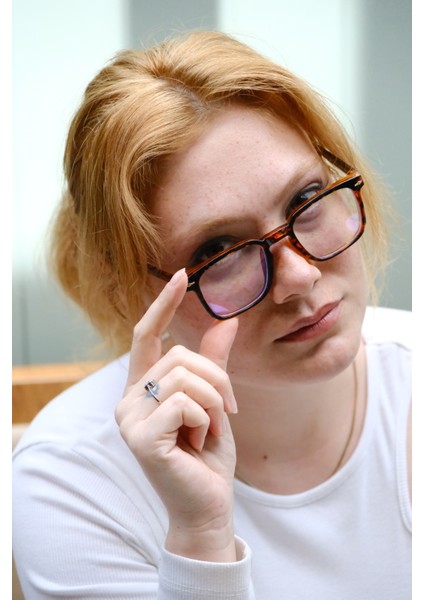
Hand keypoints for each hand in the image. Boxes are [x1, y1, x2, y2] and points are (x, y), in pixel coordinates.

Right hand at [115, 269, 238, 560]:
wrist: (209, 504)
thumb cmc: (208, 454)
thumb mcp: (216, 401)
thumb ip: (216, 363)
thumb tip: (228, 321)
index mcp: (143, 388)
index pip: (146, 335)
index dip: (163, 304)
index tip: (181, 275)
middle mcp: (128, 399)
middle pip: (179, 355)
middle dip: (217, 378)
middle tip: (227, 410)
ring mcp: (130, 419)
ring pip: (185, 377)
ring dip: (214, 401)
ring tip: (212, 428)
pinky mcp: (140, 438)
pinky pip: (185, 403)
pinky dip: (206, 419)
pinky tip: (200, 441)